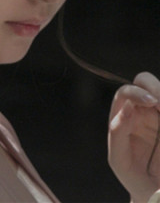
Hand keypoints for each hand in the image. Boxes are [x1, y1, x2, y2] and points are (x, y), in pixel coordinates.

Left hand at [108, 72, 159, 202]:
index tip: (152, 102)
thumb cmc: (132, 175)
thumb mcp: (119, 160)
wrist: (152, 195)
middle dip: (155, 87)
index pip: (127, 91)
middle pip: (146, 81)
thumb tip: (127, 109)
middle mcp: (144, 110)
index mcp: (125, 115)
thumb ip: (117, 133)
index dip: (136, 92)